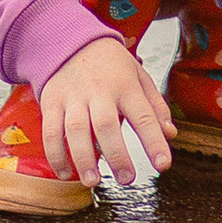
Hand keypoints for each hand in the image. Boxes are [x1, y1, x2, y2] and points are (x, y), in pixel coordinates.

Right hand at [41, 35, 172, 186]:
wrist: (73, 41)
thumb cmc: (112, 66)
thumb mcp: (139, 77)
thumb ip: (156, 107)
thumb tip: (170, 134)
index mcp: (126, 85)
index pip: (144, 116)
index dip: (154, 141)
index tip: (163, 165)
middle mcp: (99, 90)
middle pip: (107, 124)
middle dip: (117, 155)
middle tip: (127, 179)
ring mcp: (73, 96)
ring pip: (76, 129)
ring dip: (84, 158)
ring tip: (93, 181)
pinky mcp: (52, 102)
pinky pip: (50, 131)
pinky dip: (56, 155)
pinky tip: (66, 172)